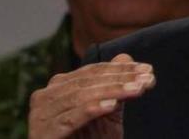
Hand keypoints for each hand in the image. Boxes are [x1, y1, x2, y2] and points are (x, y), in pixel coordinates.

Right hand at [28, 53, 154, 138]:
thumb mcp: (105, 115)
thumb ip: (113, 87)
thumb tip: (125, 56)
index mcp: (58, 87)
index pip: (92, 72)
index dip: (120, 69)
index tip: (147, 70)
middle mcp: (45, 96)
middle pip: (88, 82)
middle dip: (121, 78)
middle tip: (147, 78)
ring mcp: (41, 115)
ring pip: (82, 97)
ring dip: (113, 91)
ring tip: (137, 89)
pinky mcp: (44, 133)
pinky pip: (71, 118)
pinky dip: (92, 109)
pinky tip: (112, 105)